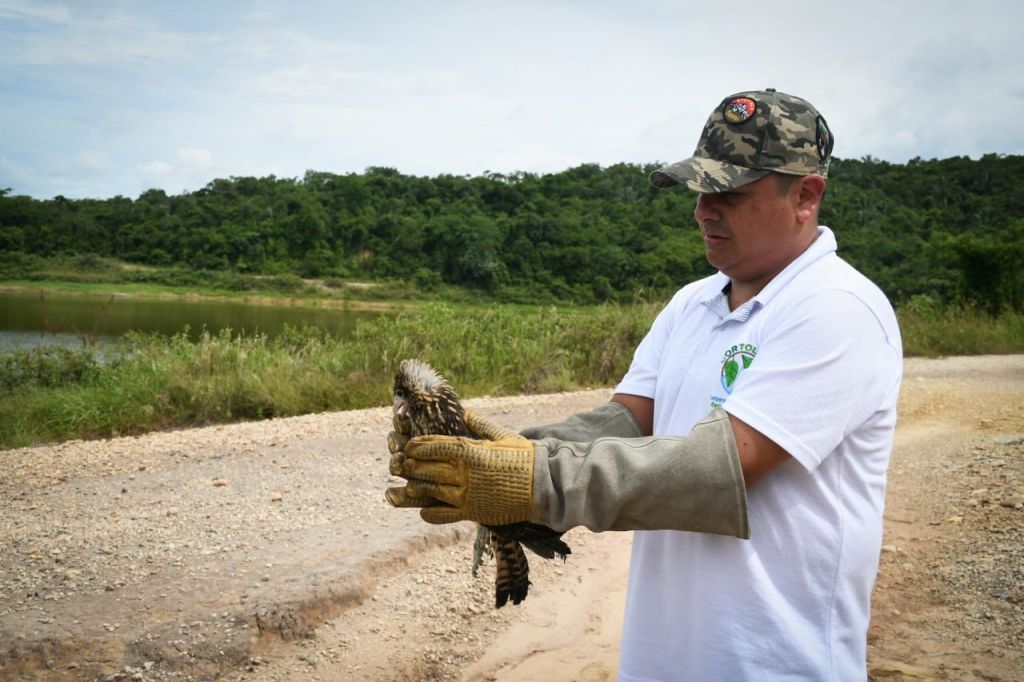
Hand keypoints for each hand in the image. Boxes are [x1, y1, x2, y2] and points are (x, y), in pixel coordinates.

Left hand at [386, 433, 535, 524]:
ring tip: (405, 485)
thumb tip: (466, 413)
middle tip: (399, 463)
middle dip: (411, 466)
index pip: (437, 447)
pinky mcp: (473, 513)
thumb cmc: (525, 458)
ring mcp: (467, 495)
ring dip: (416, 487)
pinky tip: (423, 510)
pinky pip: (444, 515)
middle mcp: (465, 474)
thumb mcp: (503, 436)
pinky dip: (431, 513)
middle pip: (429, 469)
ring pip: (432, 491)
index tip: (408, 445)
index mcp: (472, 452)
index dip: (419, 446)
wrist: (543, 486)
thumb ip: (481, 426)